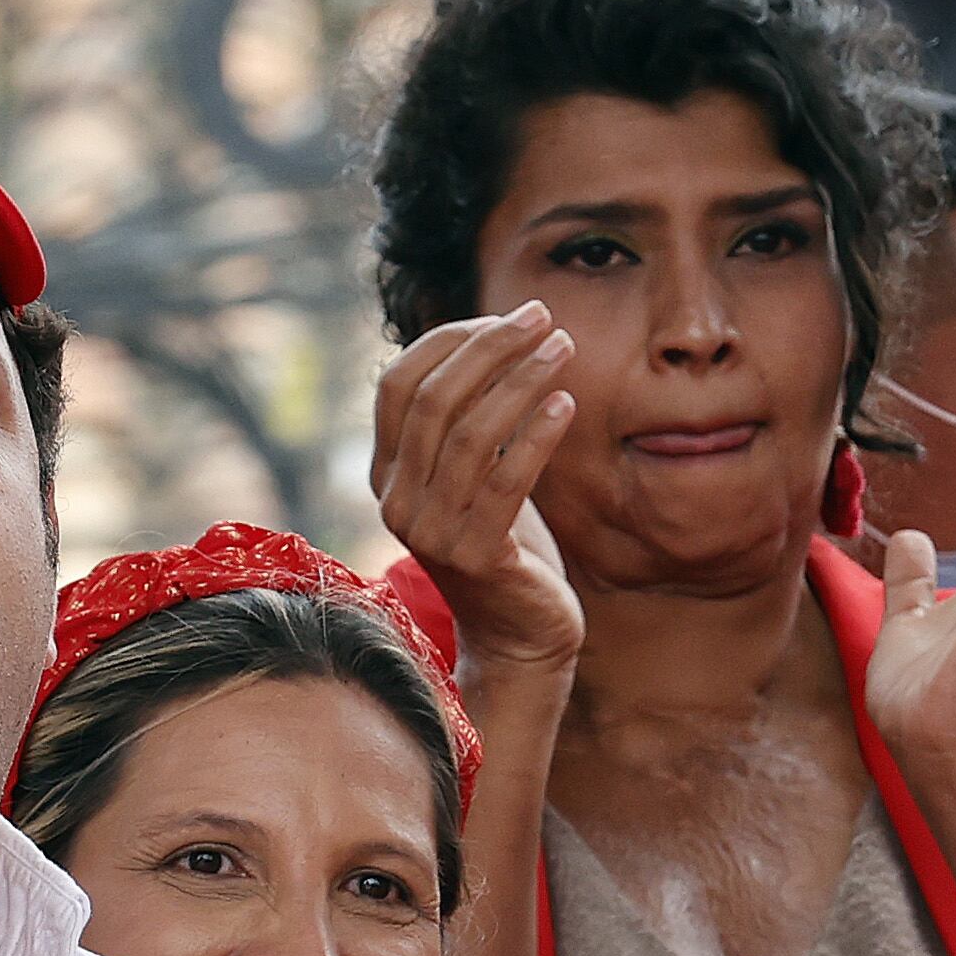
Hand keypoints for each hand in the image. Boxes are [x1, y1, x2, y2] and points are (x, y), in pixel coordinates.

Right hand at [372, 304, 584, 677]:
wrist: (522, 639)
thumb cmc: (508, 550)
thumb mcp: (477, 479)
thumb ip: (468, 424)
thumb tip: (490, 340)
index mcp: (388, 474)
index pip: (398, 384)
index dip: (448, 341)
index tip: (505, 315)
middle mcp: (397, 500)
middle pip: (434, 399)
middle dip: (491, 348)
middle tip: (542, 317)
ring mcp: (431, 532)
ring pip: (470, 434)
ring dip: (521, 381)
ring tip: (564, 349)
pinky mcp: (474, 556)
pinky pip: (504, 479)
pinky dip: (537, 436)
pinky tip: (567, 405)